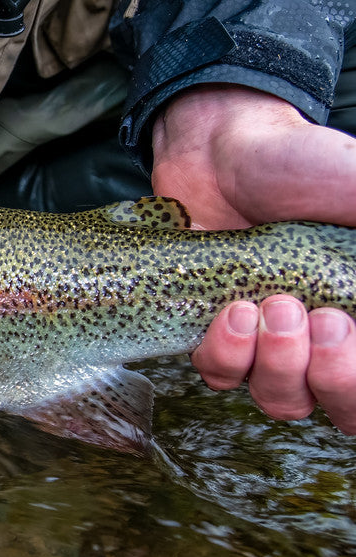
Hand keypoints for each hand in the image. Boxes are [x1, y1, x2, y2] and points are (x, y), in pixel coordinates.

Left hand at [152, 84, 355, 432]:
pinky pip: (222, 374)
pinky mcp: (214, 333)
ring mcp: (268, 341)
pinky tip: (231, 312)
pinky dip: (227, 354)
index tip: (347, 326)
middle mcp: (322, 339)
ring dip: (279, 364)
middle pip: (338, 406)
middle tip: (319, 320)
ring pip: (282, 398)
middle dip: (332, 375)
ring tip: (269, 307)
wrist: (225, 150)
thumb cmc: (306, 167)